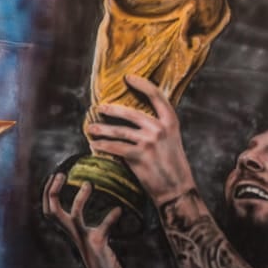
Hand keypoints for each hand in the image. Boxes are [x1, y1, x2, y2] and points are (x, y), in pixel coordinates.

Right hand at [43, 172, 123, 267]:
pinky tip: (118, 211)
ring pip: (75, 215)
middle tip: (60, 174)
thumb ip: (100, 228)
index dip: (49, 192)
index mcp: (71, 233)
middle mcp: (74, 235)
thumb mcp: (98, 243)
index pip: (50, 210)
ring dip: (80, 198)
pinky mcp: (98, 244)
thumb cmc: (105, 267)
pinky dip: (110, 217)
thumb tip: (116, 208)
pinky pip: (102, 226)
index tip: (57, 175)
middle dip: (52, 191)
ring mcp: (85, 239)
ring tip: (89, 184)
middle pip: (52, 211)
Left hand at [86, 74, 197, 204]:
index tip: (128, 78)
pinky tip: (94, 144)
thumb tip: (133, 117)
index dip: (142, 84)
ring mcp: (149, 141)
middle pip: (130, 113)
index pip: (157, 96)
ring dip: (101, 129)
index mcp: (170, 122)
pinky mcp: (139, 155)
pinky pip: (114, 147)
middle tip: (99, 108)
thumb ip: (156, 126)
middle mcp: (160, 128)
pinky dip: (102, 145)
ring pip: (118, 131)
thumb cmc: (172, 165)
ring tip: (91, 128)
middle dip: (111, 109)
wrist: (177, 189)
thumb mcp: (171, 140)